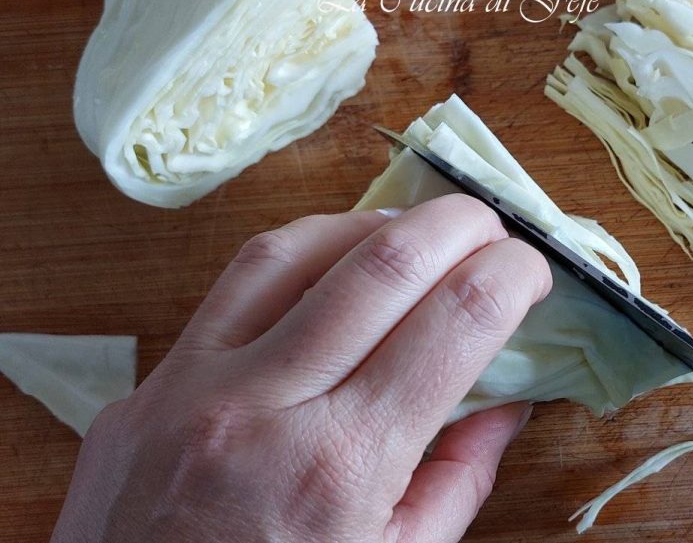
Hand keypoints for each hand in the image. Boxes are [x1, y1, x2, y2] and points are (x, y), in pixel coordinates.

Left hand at [50, 194, 551, 542]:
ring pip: (295, 252)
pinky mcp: (148, 385)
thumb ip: (457, 482)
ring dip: (373, 224)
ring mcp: (192, 387)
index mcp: (342, 467)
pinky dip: (299, 253)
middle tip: (490, 228)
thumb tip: (506, 404)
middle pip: (382, 266)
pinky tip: (332, 257)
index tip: (530, 272)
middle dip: (457, 225)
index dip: (509, 278)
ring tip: (418, 233)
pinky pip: (230, 285)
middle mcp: (266, 409)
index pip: (452, 323)